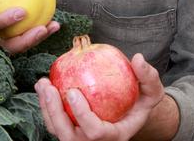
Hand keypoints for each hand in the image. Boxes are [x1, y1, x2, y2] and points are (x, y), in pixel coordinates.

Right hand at [0, 0, 58, 53]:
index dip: (4, 20)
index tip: (21, 11)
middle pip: (7, 46)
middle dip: (26, 40)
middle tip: (42, 28)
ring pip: (17, 47)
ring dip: (36, 39)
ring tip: (53, 26)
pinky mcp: (4, 43)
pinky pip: (22, 40)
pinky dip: (36, 34)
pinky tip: (51, 23)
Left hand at [34, 53, 164, 140]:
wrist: (128, 113)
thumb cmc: (138, 102)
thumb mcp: (150, 93)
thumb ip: (148, 78)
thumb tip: (138, 59)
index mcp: (114, 136)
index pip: (96, 133)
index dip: (82, 115)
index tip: (73, 91)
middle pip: (68, 136)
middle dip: (55, 113)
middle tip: (48, 87)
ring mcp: (79, 139)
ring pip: (56, 130)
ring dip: (46, 107)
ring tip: (43, 83)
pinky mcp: (68, 130)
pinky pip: (52, 122)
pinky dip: (45, 104)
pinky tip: (43, 85)